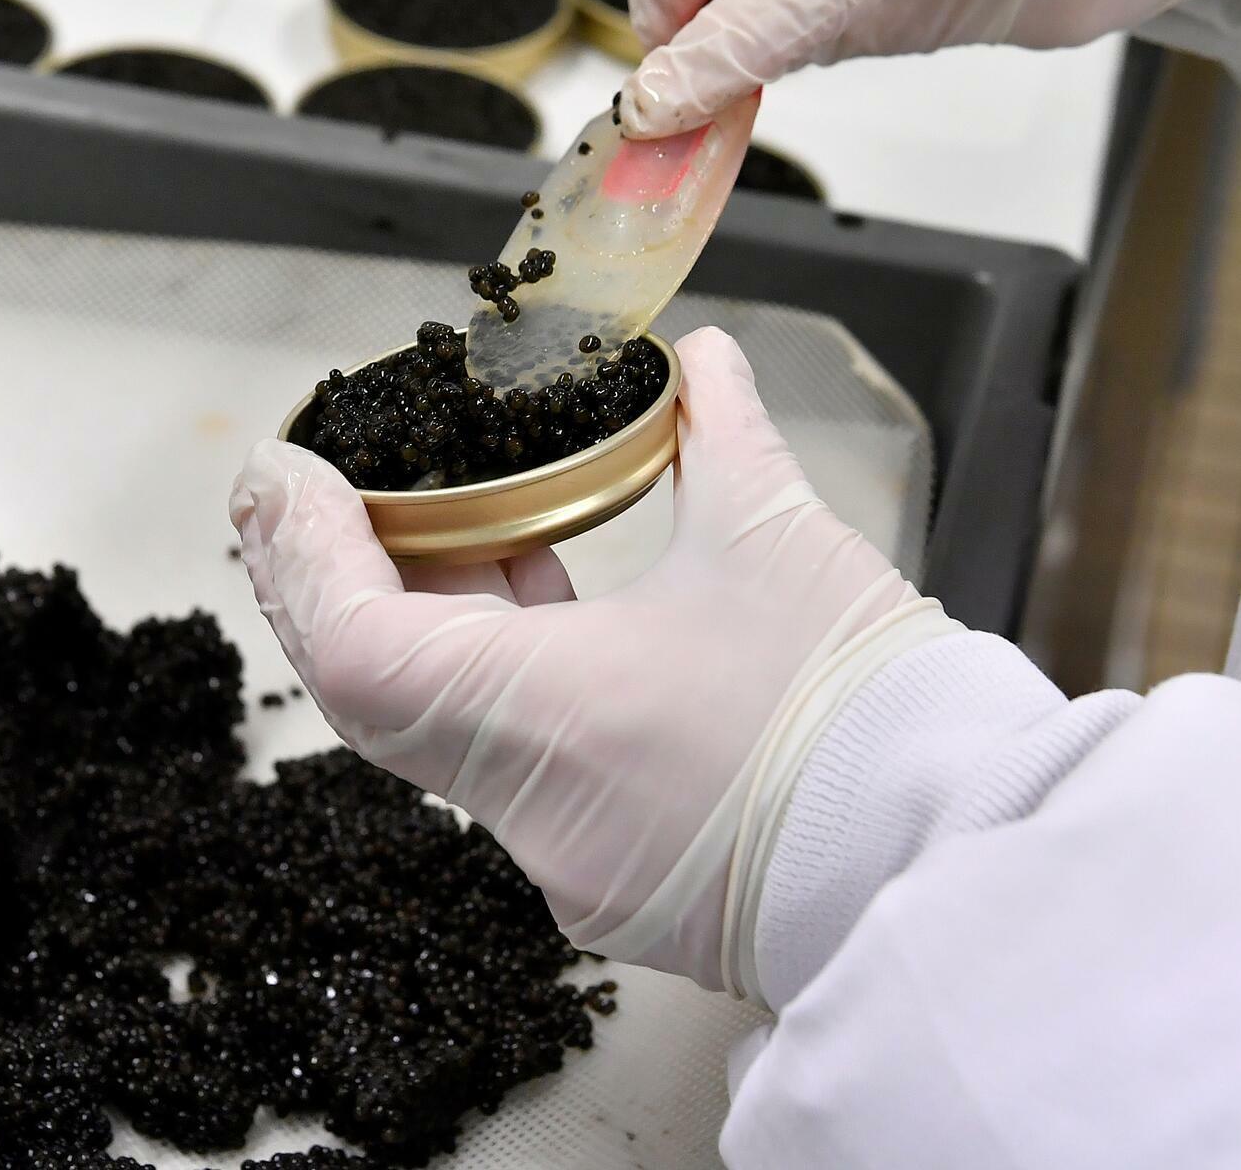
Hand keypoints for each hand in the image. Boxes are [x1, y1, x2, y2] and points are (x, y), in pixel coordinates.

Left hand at [228, 328, 956, 999]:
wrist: (954, 861)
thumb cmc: (868, 716)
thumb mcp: (783, 539)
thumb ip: (723, 433)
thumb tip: (707, 363)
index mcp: (546, 721)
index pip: (355, 646)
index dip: (303, 554)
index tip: (286, 476)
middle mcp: (531, 810)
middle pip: (373, 694)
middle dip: (328, 584)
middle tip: (302, 495)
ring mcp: (567, 858)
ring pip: (438, 733)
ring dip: (416, 626)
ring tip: (414, 523)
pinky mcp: (613, 878)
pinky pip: (509, 770)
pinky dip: (492, 680)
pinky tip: (526, 599)